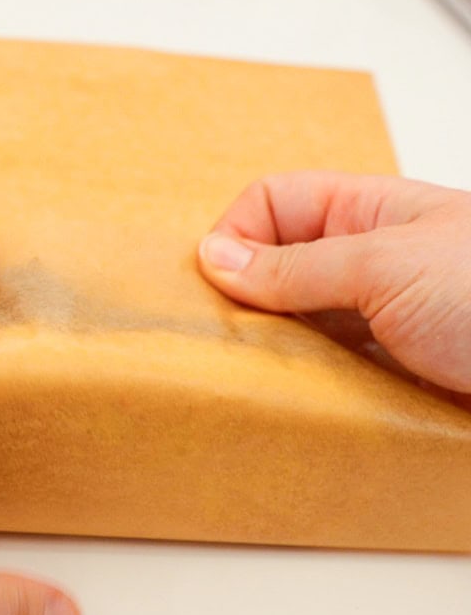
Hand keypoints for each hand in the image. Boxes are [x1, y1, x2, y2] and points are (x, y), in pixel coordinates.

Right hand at [197, 171, 470, 404]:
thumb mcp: (387, 266)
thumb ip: (297, 266)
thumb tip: (214, 257)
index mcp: (371, 213)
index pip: (273, 204)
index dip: (237, 235)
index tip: (216, 286)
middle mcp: (375, 264)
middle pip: (279, 272)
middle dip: (248, 304)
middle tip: (229, 341)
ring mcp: (387, 324)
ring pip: (303, 332)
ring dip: (279, 356)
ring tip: (261, 381)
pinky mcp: (400, 379)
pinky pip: (336, 383)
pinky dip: (314, 397)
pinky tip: (302, 410)